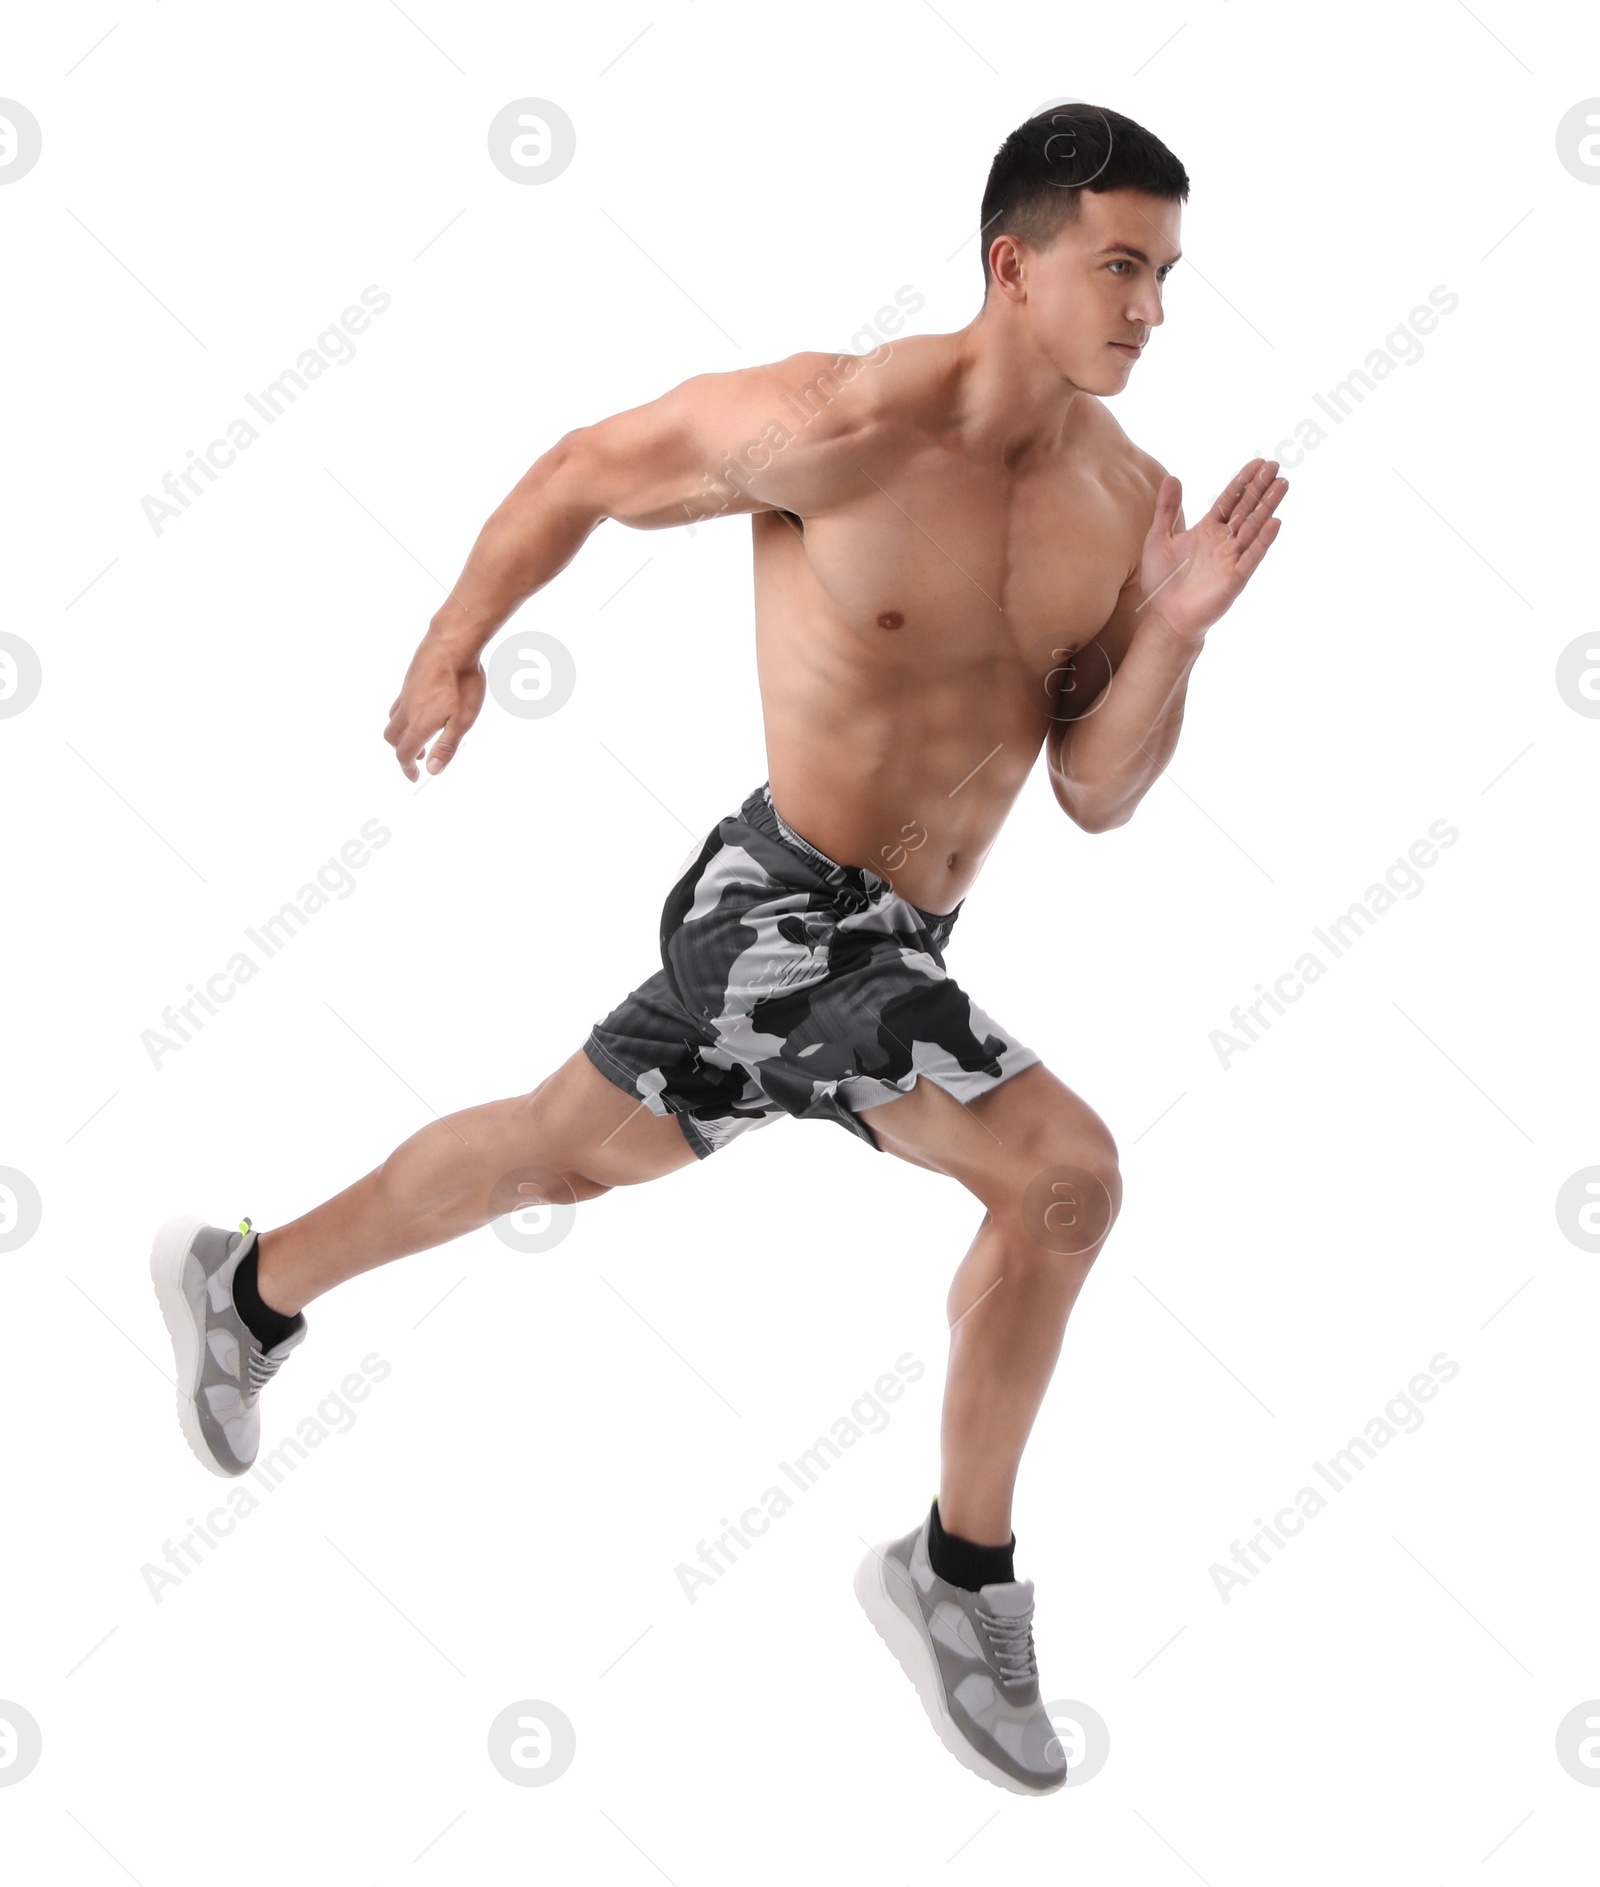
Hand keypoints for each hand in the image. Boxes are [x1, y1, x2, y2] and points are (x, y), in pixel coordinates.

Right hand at [383, 635, 485, 780]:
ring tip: (419, 736)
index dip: (407, 769)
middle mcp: (407, 710)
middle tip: (418, 758)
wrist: (453, 643)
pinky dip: (403, 715)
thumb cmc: (462, 682)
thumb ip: (446, 746)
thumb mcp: (462, 720)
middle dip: (401, 752)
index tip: (415, 777)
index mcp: (419, 724)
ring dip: (401, 734)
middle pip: (392, 738)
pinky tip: (419, 710)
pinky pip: (398, 703)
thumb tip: (432, 770)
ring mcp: (406, 693)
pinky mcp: (409, 680)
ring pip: (392, 720)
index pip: (404, 754)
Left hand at [1138, 458, 1286, 641]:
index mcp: (1208, 529)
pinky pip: (1252, 556)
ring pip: (1254, 527)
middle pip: (1247, 509)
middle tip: (1276, 465)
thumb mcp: (1159, 538)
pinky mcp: (1235, 578)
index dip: (1243, 481)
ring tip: (1283, 484)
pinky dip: (1263, 540)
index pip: (1231, 500)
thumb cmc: (1162, 580)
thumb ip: (1166, 509)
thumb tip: (1171, 477)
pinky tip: (1275, 522)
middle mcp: (1224, 541)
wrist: (1164, 616)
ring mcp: (1232, 558)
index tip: (1259, 463)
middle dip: (1260, 488)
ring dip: (1268, 506)